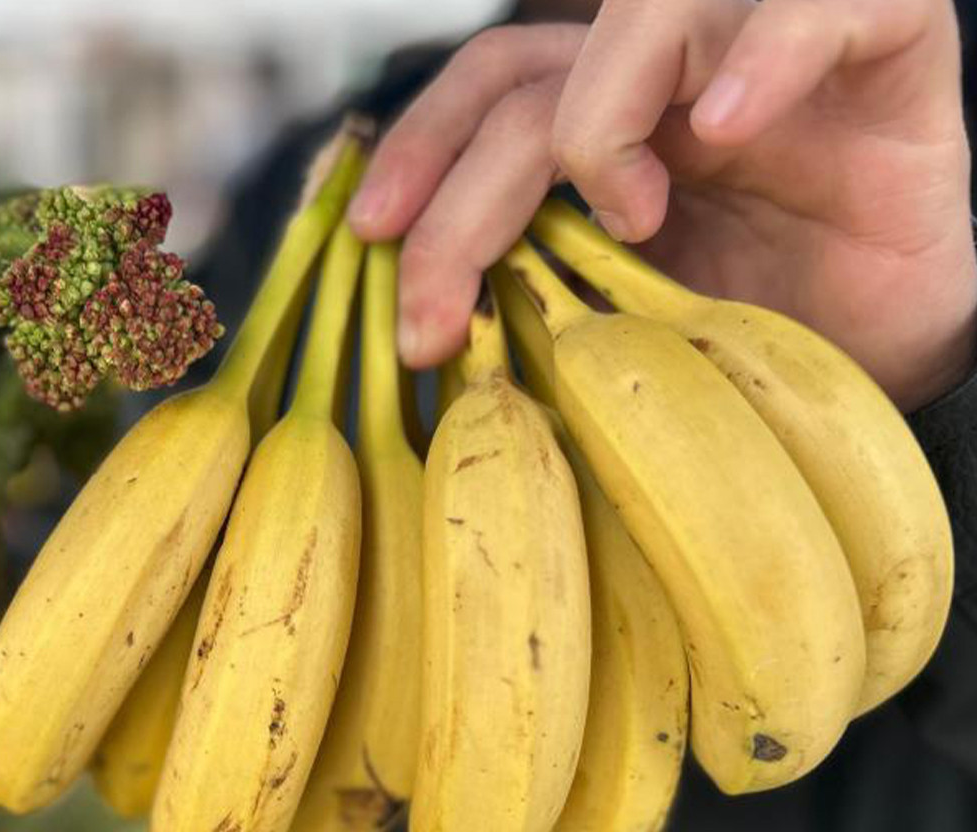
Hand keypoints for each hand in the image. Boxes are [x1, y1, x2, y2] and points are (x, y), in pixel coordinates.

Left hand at [349, 0, 976, 409]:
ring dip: (601, 120)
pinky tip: (724, 126)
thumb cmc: (755, 338)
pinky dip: (766, 53)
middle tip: (436, 310)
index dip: (418, 149)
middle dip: (462, 196)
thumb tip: (414, 326)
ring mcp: (767, 49)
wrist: (901, 356)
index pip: (489, 89)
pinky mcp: (883, 41)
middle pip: (534, 82)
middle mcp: (673, 71)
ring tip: (631, 221)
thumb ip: (534, 287)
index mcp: (608, 118)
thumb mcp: (619, 320)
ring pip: (644, 14)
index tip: (369, 238)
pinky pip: (822, 7)